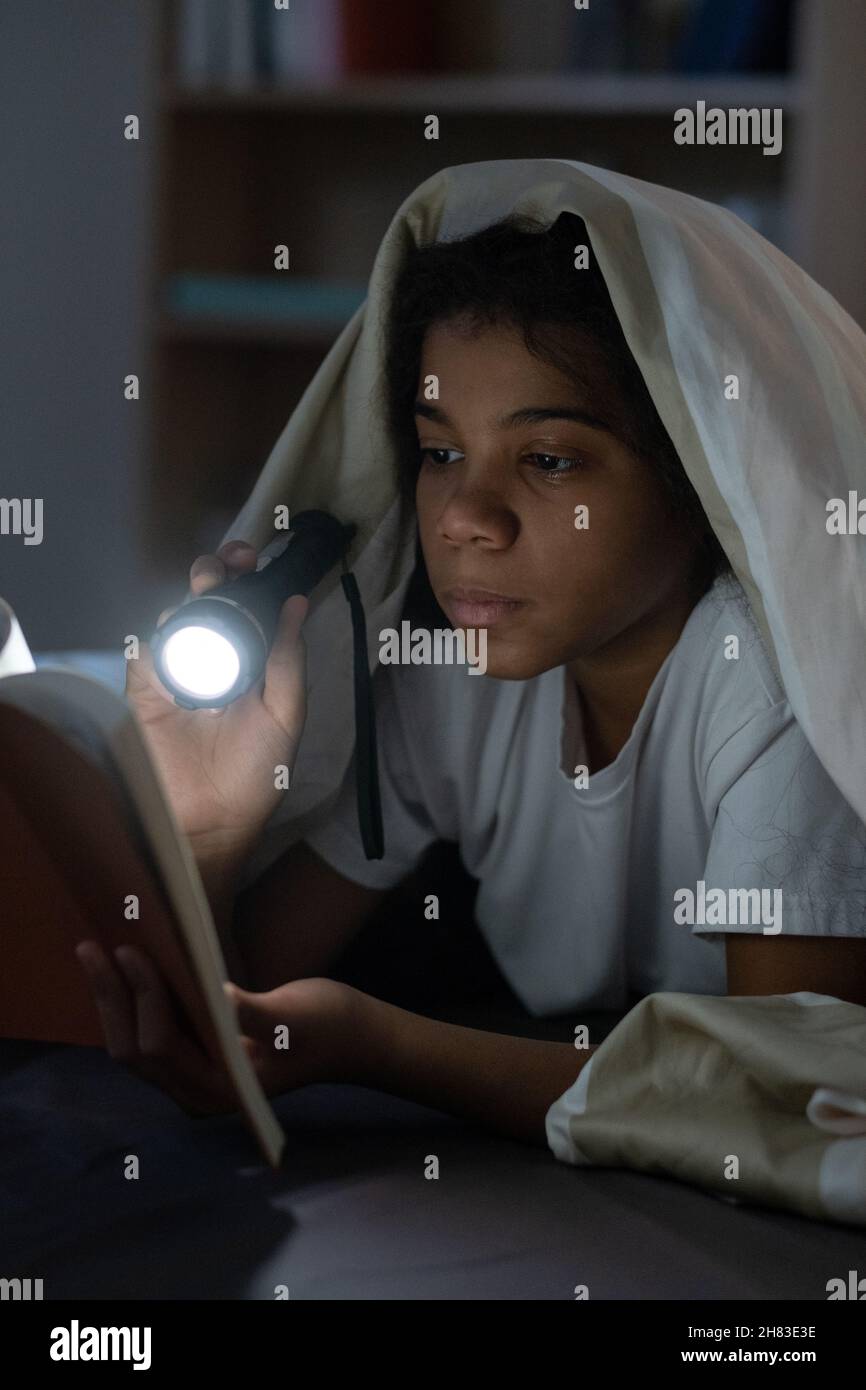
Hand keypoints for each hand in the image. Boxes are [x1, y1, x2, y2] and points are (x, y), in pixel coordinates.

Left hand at [75, 940, 360, 1116]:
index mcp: (221, 1090)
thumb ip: (249, 1013)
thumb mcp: (293, 1016)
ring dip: (113, 999)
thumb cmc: (329, 1027)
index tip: (130, 951)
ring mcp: (194, 1079)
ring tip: (95, 953)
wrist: (353, 1039)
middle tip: (91, 946)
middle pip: (134, 1050)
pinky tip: (124, 969)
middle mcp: (198, 1093)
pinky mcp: (196, 1059)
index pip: (160, 1047)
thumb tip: (214, 996)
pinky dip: (132, 1002)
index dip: (140, 998)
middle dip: (111, 998)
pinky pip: (149, 1034)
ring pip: (134, 1044)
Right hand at [125, 539, 308, 849]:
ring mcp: (178, 675)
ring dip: (191, 596)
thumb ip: (288, 662)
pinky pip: (146, 651)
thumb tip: (297, 605)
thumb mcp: (284, 716)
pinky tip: (177, 631)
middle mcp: (214, 664)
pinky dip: (158, 636)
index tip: (257, 558)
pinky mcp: (146, 691)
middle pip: (208, 604)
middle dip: (217, 573)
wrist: (209, 822)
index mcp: (250, 667)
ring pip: (177, 619)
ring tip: (208, 583)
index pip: (247, 611)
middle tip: (231, 559)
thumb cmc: (253, 777)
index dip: (250, 581)